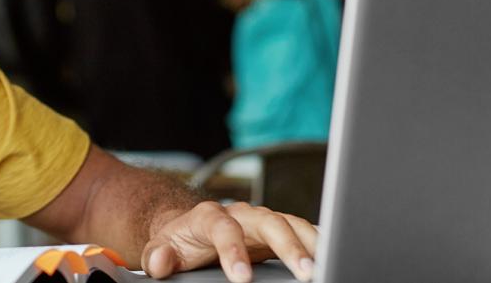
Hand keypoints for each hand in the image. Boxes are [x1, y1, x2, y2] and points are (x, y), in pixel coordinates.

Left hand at [142, 201, 317, 281]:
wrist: (191, 229)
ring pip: (292, 224)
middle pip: (269, 221)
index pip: (224, 227)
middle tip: (304, 272)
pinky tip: (332, 254)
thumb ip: (159, 255)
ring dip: (311, 244)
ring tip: (324, 266)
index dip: (233, 250)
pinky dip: (318, 242)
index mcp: (210, 216)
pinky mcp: (279, 232)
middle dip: (288, 245)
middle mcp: (242, 214)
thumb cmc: (180, 242)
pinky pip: (303, 232)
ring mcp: (263, 221)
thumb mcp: (161, 249)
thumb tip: (158, 263)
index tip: (241, 277)